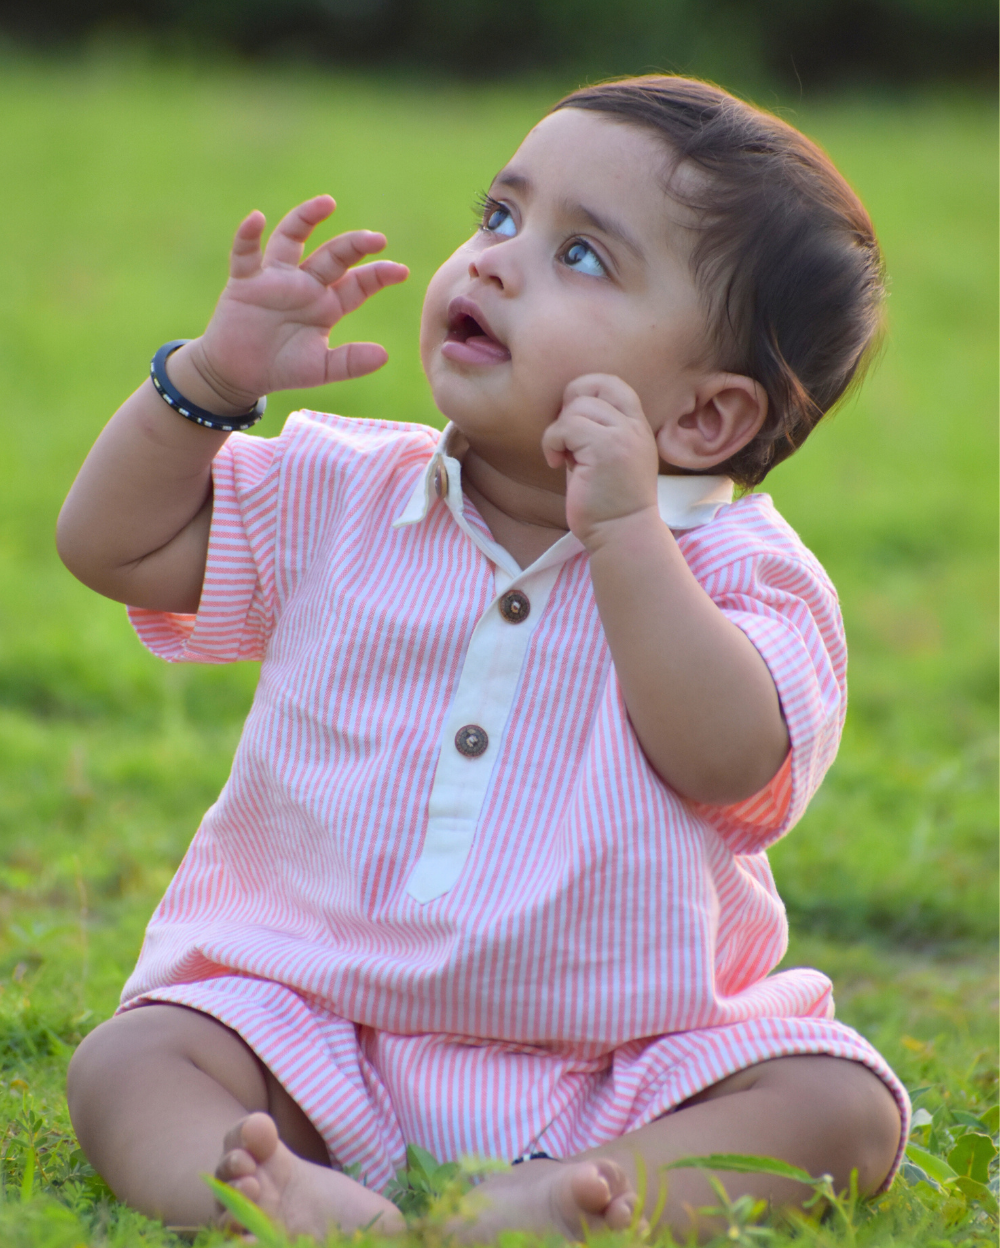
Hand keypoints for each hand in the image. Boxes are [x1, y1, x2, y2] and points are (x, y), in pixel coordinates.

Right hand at [181, 196, 408, 411]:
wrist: (240, 374)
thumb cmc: (283, 367)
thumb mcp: (320, 369)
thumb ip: (349, 362)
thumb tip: (384, 356)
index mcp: (328, 304)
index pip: (358, 283)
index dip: (378, 275)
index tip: (401, 271)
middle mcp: (305, 284)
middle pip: (333, 256)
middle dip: (354, 245)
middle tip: (377, 239)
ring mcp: (275, 279)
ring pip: (291, 239)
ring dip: (306, 218)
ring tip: (327, 203)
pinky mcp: (245, 281)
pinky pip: (246, 254)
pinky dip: (248, 236)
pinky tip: (257, 219)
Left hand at [541, 374, 660, 549]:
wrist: (622, 534)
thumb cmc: (608, 504)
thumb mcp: (608, 458)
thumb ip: (595, 430)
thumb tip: (565, 409)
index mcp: (637, 427)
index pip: (611, 383)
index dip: (584, 391)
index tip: (573, 423)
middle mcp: (634, 427)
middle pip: (589, 388)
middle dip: (568, 412)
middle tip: (566, 442)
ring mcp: (622, 436)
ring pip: (576, 408)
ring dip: (559, 432)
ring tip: (564, 458)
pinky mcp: (605, 449)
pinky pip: (566, 427)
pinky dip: (552, 442)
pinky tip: (557, 464)